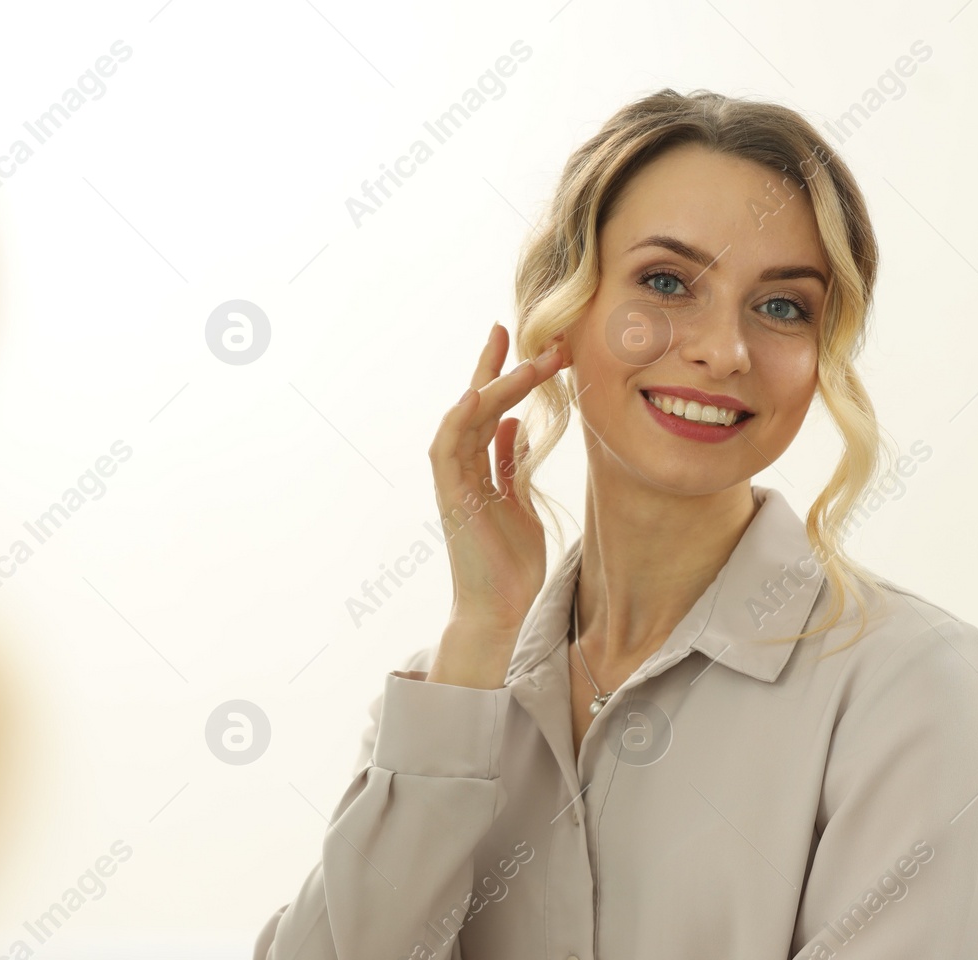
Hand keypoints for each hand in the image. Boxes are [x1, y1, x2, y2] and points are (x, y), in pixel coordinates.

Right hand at [423, 323, 564, 687]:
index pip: (490, 411)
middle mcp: (462, 470)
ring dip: (491, 387)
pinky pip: (448, 452)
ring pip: (466, 420)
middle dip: (496, 367)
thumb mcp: (519, 502)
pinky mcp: (450, 498)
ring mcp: (453, 483)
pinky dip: (459, 422)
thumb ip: (512, 465)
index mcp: (479, 469)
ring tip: (517, 358)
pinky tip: (478, 394)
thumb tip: (516, 427)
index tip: (529, 345)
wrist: (499, 609)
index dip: (505, 375)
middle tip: (519, 331)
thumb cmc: (511, 564)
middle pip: (476, 406)